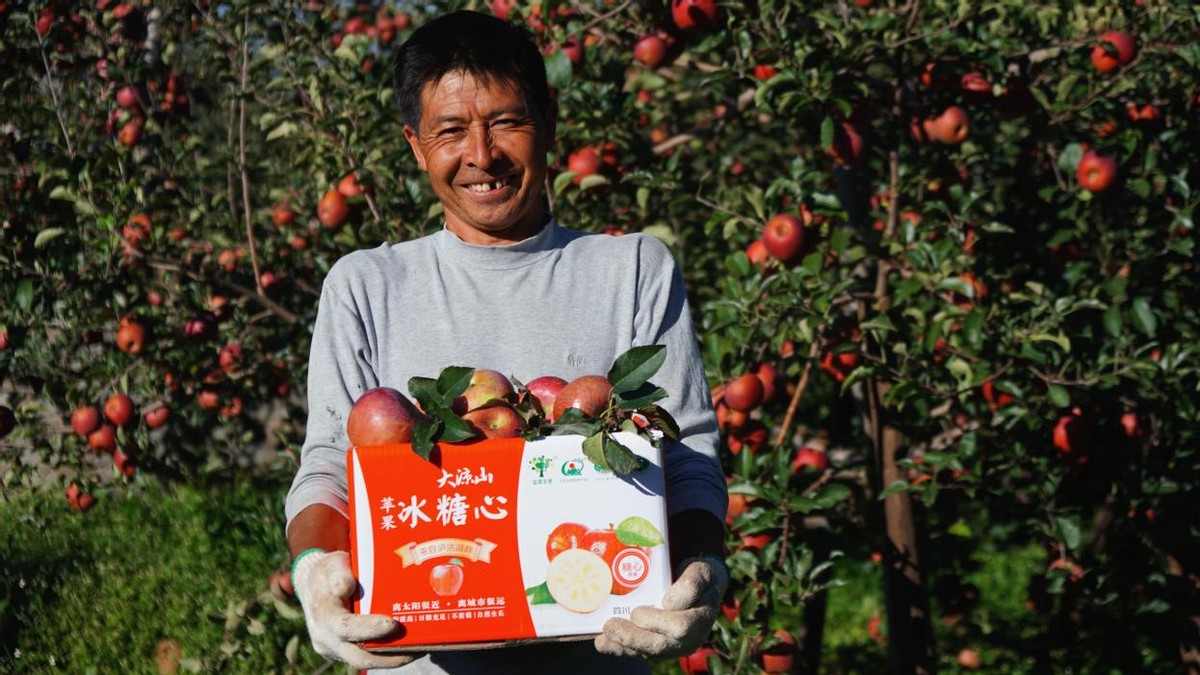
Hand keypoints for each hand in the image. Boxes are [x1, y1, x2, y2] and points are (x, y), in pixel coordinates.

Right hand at [291, 550, 418, 669]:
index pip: (345, 628)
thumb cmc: (328, 572)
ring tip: (419, 650)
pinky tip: (409, 647)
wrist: (313, 586)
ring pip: (364, 661)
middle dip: (388, 655)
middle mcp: (326, 638)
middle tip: (416, 647)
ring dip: (392, 659)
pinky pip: (366, 657)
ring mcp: (335, 649)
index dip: (369, 629)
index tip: (393, 624)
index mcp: (323, 616)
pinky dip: (387, 655)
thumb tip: (347, 585)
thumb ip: (339, 572)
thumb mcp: (331, 564)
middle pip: (358, 656)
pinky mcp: (345, 651)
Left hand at [594, 555, 728, 658]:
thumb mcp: (703, 571)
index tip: (637, 612)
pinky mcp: (659, 649)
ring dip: (623, 644)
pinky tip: (602, 642)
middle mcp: (688, 639)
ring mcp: (673, 646)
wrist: (699, 587)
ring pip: (646, 652)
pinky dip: (619, 649)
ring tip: (604, 634)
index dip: (657, 621)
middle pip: (659, 645)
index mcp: (700, 619)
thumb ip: (692, 583)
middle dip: (632, 637)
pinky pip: (639, 652)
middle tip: (610, 625)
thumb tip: (669, 602)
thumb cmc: (699, 577)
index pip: (680, 627)